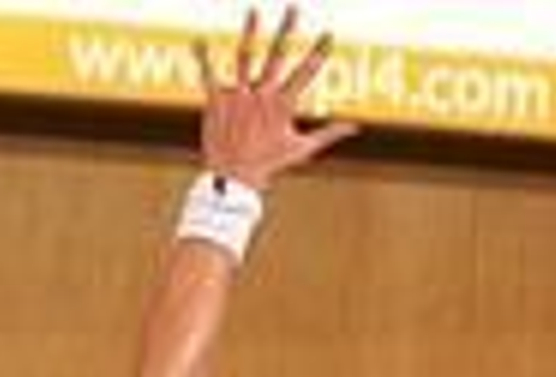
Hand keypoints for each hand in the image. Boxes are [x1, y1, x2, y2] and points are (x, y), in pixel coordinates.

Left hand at [196, 9, 356, 191]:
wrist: (233, 180)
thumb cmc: (269, 166)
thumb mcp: (302, 150)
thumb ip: (329, 133)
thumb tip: (356, 128)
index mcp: (282, 105)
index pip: (306, 73)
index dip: (319, 52)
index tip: (329, 34)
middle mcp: (261, 96)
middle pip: (277, 55)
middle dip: (287, 29)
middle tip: (294, 6)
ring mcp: (238, 97)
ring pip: (245, 57)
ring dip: (251, 31)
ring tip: (255, 9)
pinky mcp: (217, 101)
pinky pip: (209, 75)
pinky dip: (203, 58)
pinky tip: (199, 40)